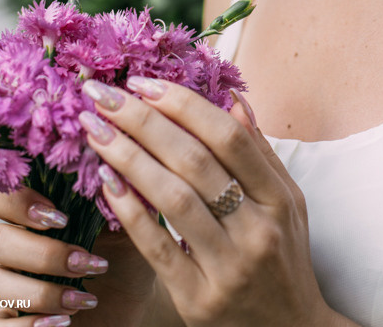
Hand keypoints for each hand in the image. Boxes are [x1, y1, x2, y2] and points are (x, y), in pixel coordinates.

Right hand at [0, 186, 157, 326]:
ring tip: (82, 300)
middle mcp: (17, 245)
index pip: (1, 195)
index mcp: (37, 212)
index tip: (62, 217)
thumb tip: (103, 161)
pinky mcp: (10, 323)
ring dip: (38, 293)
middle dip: (43, 254)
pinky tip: (61, 324)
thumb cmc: (128, 252)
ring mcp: (10, 285)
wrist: (138, 302)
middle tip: (84, 262)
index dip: (19, 202)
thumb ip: (110, 190)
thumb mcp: (127, 219)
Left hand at [78, 79, 340, 326]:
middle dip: (144, 121)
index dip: (183, 104)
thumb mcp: (287, 202)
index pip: (228, 136)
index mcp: (279, 198)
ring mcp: (228, 267)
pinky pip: (158, 247)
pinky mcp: (198, 300)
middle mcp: (257, 229)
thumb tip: (232, 98)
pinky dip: (130, 211)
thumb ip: (259, 151)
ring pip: (172, 199)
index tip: (144, 82)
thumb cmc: (283, 258)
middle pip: (194, 160)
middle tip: (104, 94)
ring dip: (128, 157)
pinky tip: (107, 181)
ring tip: (95, 130)